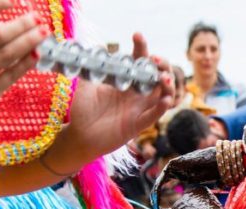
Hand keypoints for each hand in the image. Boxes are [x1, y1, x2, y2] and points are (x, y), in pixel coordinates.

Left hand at [52, 33, 174, 165]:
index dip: (141, 48)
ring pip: (163, 95)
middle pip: (158, 75)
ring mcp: (139, 109)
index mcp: (127, 81)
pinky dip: (161, 108)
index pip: (139, 61)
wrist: (79, 135)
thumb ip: (91, 67)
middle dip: (161, 65)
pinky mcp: (137, 125)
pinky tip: (165, 100)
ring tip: (164, 77)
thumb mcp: (85, 85)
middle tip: (153, 58)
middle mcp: (137, 94)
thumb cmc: (84, 110)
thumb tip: (92, 48)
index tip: (137, 35)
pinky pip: (153, 116)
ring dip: (167, 85)